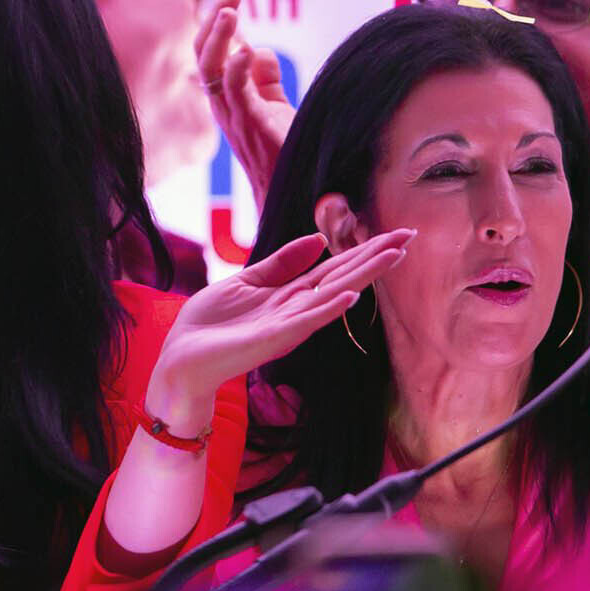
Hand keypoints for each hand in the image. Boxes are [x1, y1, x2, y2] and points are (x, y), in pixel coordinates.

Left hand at [147, 228, 412, 425]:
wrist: (181, 356)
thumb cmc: (210, 323)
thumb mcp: (246, 281)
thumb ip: (281, 263)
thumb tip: (317, 240)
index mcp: (290, 295)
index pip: (335, 268)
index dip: (364, 250)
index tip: (395, 234)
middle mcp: (296, 310)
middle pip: (343, 278)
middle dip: (375, 258)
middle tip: (409, 237)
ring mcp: (287, 325)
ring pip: (333, 296)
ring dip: (363, 276)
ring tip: (392, 255)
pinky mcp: (272, 339)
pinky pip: (306, 321)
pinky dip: (328, 308)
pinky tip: (350, 295)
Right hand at [194, 0, 294, 207]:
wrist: (289, 192)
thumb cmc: (284, 152)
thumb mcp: (275, 108)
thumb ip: (267, 80)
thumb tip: (261, 50)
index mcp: (225, 98)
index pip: (209, 54)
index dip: (216, 24)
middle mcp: (221, 104)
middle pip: (202, 55)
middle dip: (213, 20)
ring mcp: (232, 114)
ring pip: (210, 68)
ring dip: (218, 36)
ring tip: (231, 8)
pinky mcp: (249, 123)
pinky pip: (233, 90)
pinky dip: (235, 67)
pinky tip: (244, 49)